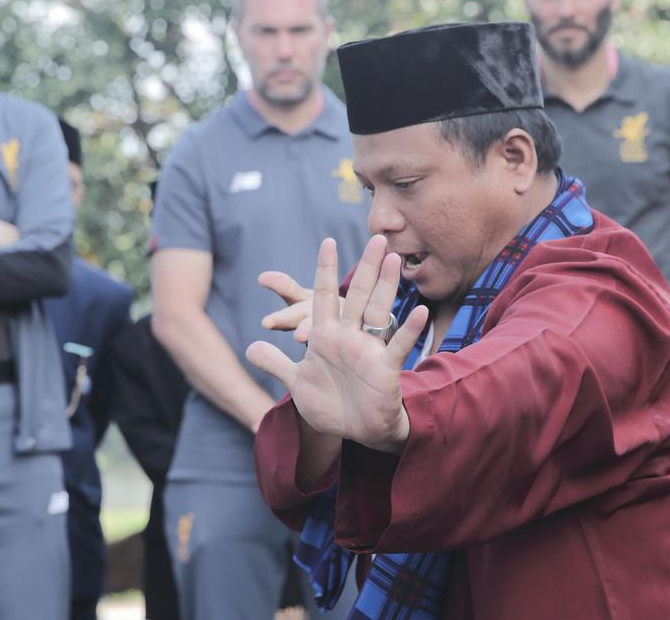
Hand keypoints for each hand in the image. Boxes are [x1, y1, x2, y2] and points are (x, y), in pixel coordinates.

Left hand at [246, 235, 427, 452]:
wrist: (357, 431)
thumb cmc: (331, 404)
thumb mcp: (298, 383)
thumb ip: (275, 364)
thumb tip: (250, 348)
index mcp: (327, 335)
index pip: (325, 295)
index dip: (325, 270)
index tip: (328, 241)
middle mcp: (349, 336)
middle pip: (359, 295)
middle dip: (367, 267)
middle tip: (379, 238)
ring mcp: (369, 350)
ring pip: (380, 312)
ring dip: (387, 287)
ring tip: (396, 260)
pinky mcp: (385, 368)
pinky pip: (398, 346)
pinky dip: (409, 331)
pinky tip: (420, 313)